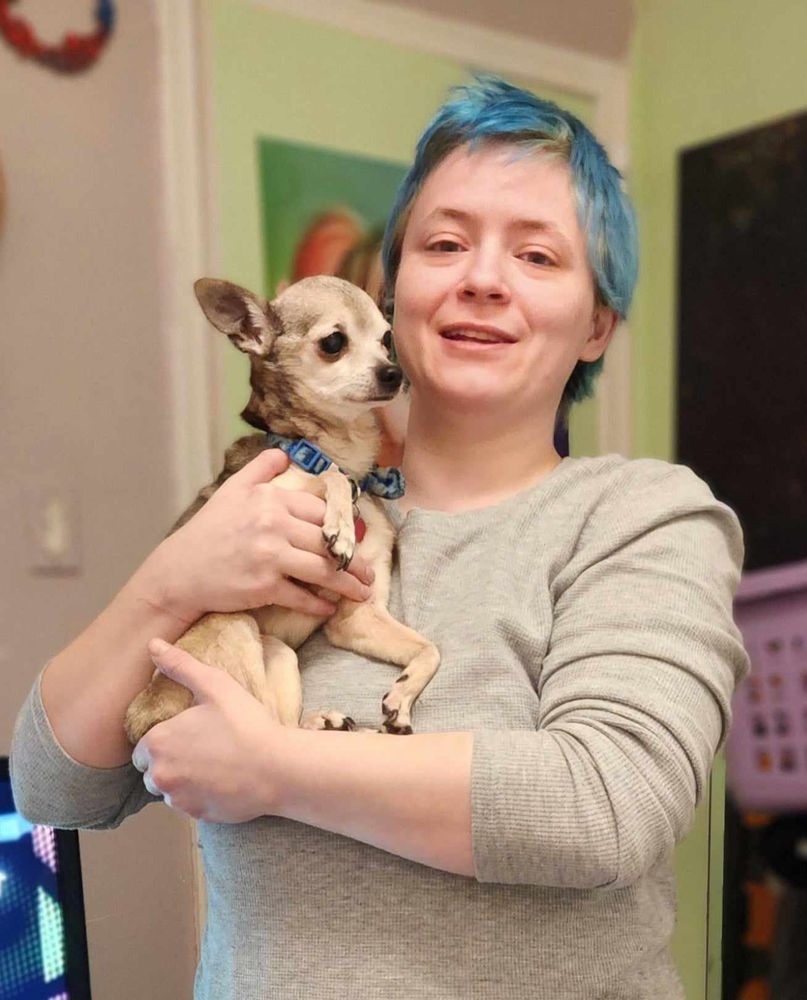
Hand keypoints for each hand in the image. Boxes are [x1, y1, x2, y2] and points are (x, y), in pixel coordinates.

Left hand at [131, 639, 282, 822]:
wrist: (278, 769)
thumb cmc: (246, 724)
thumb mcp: (215, 685)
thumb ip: (180, 665)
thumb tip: (153, 645)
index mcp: (158, 743)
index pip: (142, 747)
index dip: (164, 739)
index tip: (188, 733)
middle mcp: (160, 775)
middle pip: (152, 770)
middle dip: (169, 761)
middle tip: (201, 748)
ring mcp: (178, 799)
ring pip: (169, 789)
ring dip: (182, 780)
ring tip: (212, 765)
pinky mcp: (196, 816)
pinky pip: (188, 805)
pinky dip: (199, 796)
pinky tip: (222, 781)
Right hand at [134, 448, 373, 622]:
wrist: (179, 572)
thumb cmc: (207, 531)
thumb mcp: (231, 490)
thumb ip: (260, 468)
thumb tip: (284, 452)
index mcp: (271, 500)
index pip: (321, 511)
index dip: (342, 527)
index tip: (354, 539)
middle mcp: (274, 525)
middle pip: (328, 542)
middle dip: (355, 560)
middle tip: (369, 572)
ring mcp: (270, 557)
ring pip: (323, 570)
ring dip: (348, 584)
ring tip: (363, 592)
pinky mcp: (265, 586)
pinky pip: (302, 596)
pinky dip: (320, 604)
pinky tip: (330, 608)